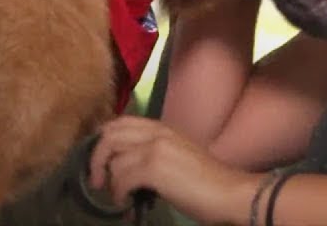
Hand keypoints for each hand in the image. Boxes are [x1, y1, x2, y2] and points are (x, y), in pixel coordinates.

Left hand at [88, 115, 258, 224]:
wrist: (230, 193)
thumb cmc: (207, 181)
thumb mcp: (177, 157)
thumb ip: (152, 154)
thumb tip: (124, 168)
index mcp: (162, 128)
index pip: (120, 122)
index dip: (103, 141)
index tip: (101, 162)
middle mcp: (156, 132)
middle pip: (109, 135)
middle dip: (96, 159)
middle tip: (97, 181)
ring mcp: (154, 148)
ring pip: (113, 160)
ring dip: (111, 183)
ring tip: (119, 198)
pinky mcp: (154, 168)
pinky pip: (121, 178)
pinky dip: (118, 194)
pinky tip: (126, 204)